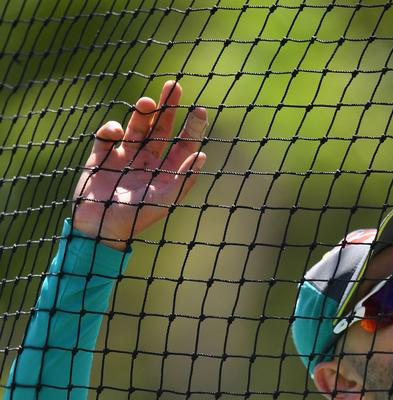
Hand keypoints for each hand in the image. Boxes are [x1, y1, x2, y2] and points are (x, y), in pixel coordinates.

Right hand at [71, 81, 206, 249]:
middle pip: (161, 128)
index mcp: (166, 172)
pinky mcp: (102, 155)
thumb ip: (182, 178)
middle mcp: (147, 161)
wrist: (100, 228)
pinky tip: (116, 131)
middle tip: (175, 86)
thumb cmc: (135, 218)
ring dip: (142, 112)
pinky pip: (108, 135)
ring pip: (137, 126)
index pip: (183, 144)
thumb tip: (201, 156)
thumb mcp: (164, 200)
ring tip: (147, 102)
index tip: (199, 109)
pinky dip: (112, 129)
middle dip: (168, 107)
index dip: (192, 127)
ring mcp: (125, 156)